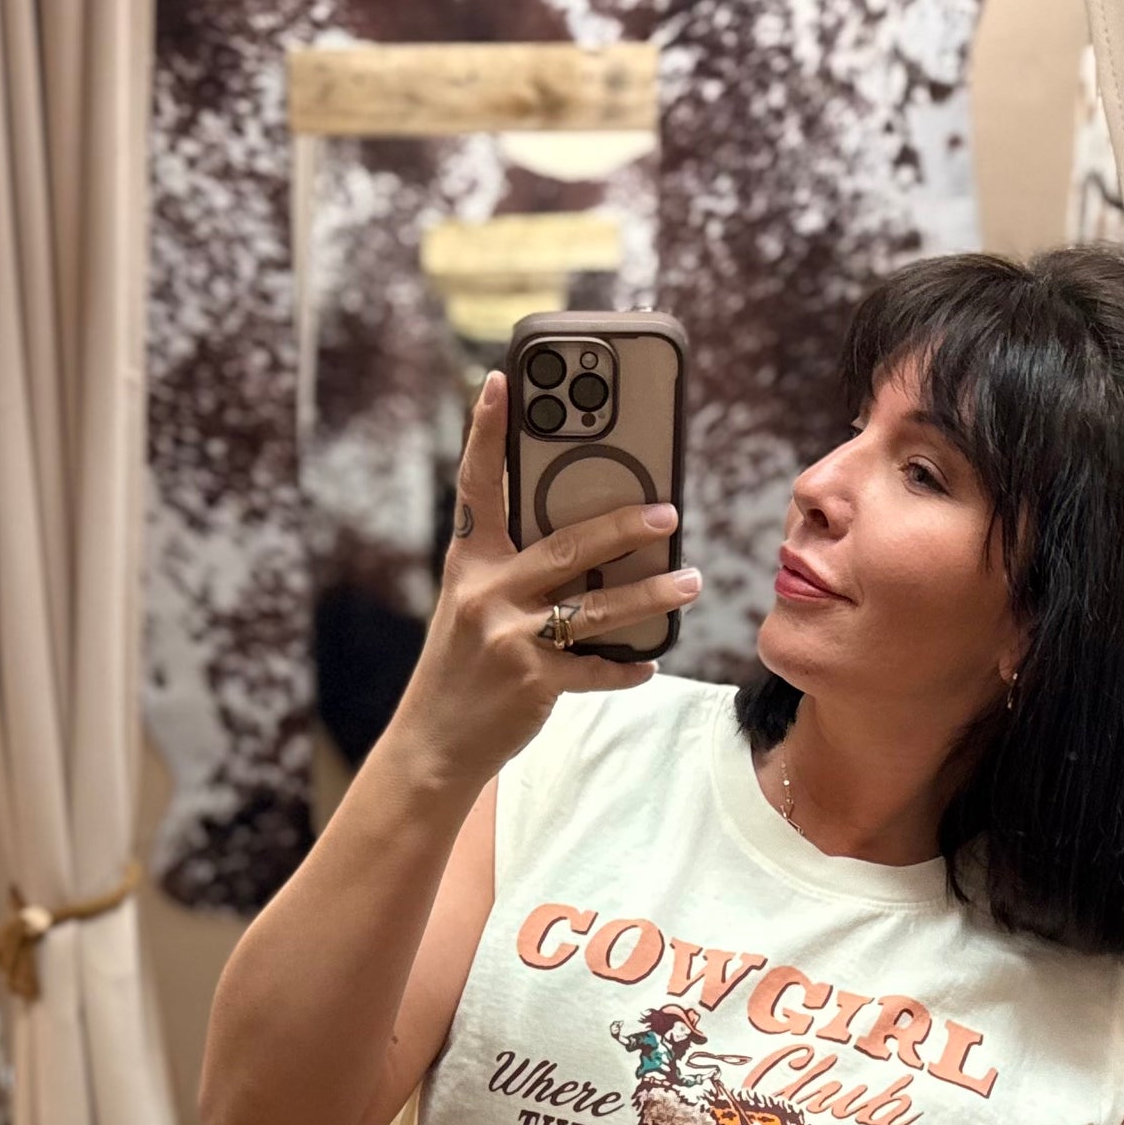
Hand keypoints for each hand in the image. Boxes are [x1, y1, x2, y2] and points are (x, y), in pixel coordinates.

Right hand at [389, 370, 701, 791]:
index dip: (485, 432)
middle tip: (667, 511)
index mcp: (469, 563)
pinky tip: (650, 661)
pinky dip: (626, 667)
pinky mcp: (532, 682)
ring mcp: (509, 638)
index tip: (500, 382)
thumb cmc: (462, 668)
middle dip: (622, 526)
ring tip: (690, 582)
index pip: (477, 486)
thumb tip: (587, 540)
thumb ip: (512, 569)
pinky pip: (594, 668)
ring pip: (595, 608)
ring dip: (651, 594)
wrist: (433, 743)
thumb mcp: (470, 606)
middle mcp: (486, 593)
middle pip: (566, 546)